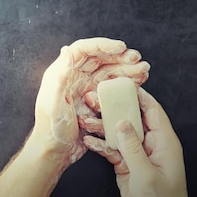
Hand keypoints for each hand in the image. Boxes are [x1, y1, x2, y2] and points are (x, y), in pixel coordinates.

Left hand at [30, 38, 149, 165]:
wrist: (55, 152)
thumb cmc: (51, 129)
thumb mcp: (54, 102)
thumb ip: (59, 77)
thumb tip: (66, 50)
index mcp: (63, 73)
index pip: (83, 50)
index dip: (102, 45)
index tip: (121, 47)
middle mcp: (74, 78)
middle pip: (100, 59)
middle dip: (120, 57)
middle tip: (138, 59)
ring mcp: (85, 89)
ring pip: (109, 73)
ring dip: (127, 69)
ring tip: (144, 70)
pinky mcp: (94, 102)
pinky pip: (113, 89)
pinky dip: (126, 84)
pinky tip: (139, 83)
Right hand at [82, 88, 196, 196]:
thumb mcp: (147, 173)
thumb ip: (132, 147)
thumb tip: (121, 122)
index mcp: (163, 141)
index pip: (152, 110)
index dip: (138, 96)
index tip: (121, 84)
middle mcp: (150, 142)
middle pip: (130, 118)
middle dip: (112, 108)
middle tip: (94, 98)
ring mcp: (137, 152)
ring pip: (117, 132)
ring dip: (101, 126)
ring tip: (84, 119)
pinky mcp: (126, 162)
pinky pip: (111, 148)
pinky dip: (99, 144)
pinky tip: (87, 140)